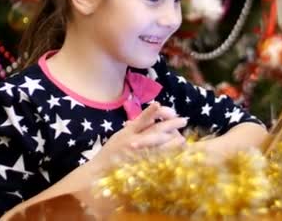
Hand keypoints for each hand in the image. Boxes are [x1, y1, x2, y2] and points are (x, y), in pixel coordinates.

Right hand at [63, 102, 186, 188]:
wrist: (97, 174)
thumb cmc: (109, 154)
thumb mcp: (119, 137)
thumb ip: (133, 128)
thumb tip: (148, 119)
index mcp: (127, 132)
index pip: (143, 118)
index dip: (153, 111)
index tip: (162, 106)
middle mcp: (132, 140)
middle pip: (155, 129)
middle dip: (171, 123)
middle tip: (184, 120)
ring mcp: (136, 154)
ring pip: (157, 145)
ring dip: (172, 140)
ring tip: (183, 138)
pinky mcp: (139, 166)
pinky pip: (155, 160)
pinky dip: (166, 156)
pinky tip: (175, 154)